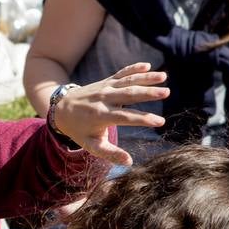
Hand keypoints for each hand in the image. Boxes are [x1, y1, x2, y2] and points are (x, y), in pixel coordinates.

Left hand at [52, 62, 169, 166]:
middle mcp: (104, 99)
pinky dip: (133, 68)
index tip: (160, 122)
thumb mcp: (91, 145)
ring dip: (146, 78)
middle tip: (166, 92)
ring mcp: (105, 88)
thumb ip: (110, 153)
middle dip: (148, 93)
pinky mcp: (106, 81)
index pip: (126, 117)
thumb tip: (129, 162)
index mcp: (101, 116)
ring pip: (128, 80)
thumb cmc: (79, 130)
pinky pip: (121, 73)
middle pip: (129, 94)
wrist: (61, 109)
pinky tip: (147, 66)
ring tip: (164, 77)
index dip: (143, 119)